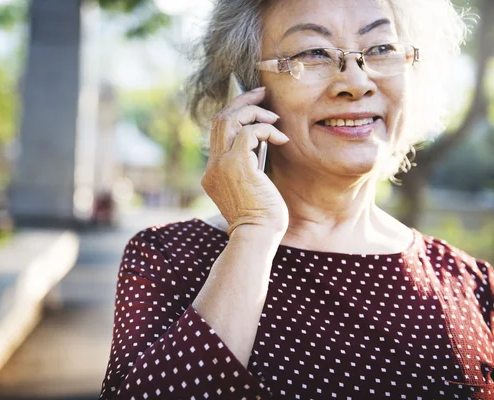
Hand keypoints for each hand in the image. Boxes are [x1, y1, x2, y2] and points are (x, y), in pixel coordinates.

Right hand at [201, 87, 289, 235]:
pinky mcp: (237, 164)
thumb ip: (246, 167)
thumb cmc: (260, 219)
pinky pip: (249, 132)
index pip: (218, 133)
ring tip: (274, 116)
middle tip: (262, 92)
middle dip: (242, 102)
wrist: (257, 237)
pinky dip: (266, 129)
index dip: (234, 115)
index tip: (252, 106)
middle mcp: (212, 166)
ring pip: (230, 120)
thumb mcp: (249, 190)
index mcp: (213, 174)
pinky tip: (282, 139)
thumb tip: (260, 143)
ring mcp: (221, 165)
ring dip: (254, 112)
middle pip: (220, 120)